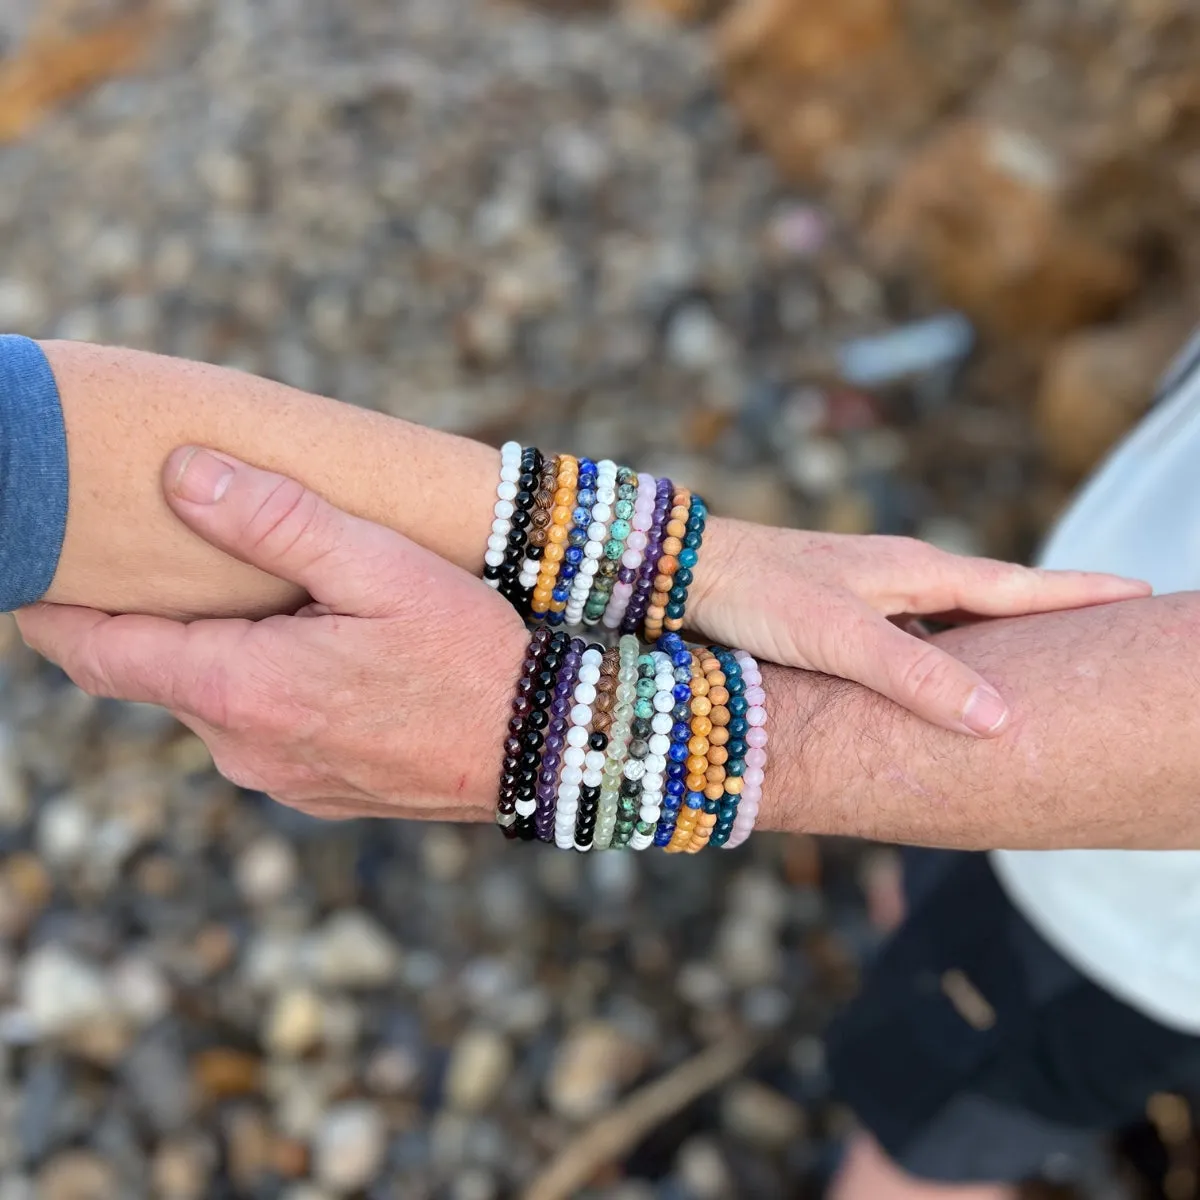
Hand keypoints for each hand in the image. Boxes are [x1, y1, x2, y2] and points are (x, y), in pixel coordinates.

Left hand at [17, 448, 526, 821]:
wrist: (545, 750)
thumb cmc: (470, 653)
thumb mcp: (380, 567)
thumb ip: (277, 520)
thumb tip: (182, 475)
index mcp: (241, 687)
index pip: (98, 652)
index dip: (55, 610)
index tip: (35, 571)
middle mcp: (240, 747)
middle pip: (156, 674)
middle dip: (153, 621)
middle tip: (172, 558)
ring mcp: (277, 779)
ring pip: (211, 703)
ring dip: (221, 656)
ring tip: (272, 607)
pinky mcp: (313, 792)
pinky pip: (258, 733)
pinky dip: (262, 692)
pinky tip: (320, 661)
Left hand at [689, 519, 1149, 736]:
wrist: (686, 569)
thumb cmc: (761, 592)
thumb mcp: (842, 636)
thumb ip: (916, 676)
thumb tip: (1002, 719)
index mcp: (916, 571)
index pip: (1018, 585)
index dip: (1080, 594)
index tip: (1142, 592)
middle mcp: (899, 577)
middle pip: (994, 598)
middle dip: (1050, 612)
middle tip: (1107, 627)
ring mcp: (867, 593)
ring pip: (949, 619)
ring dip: (992, 637)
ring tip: (1033, 660)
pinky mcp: (836, 614)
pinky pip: (908, 636)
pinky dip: (936, 656)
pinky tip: (931, 682)